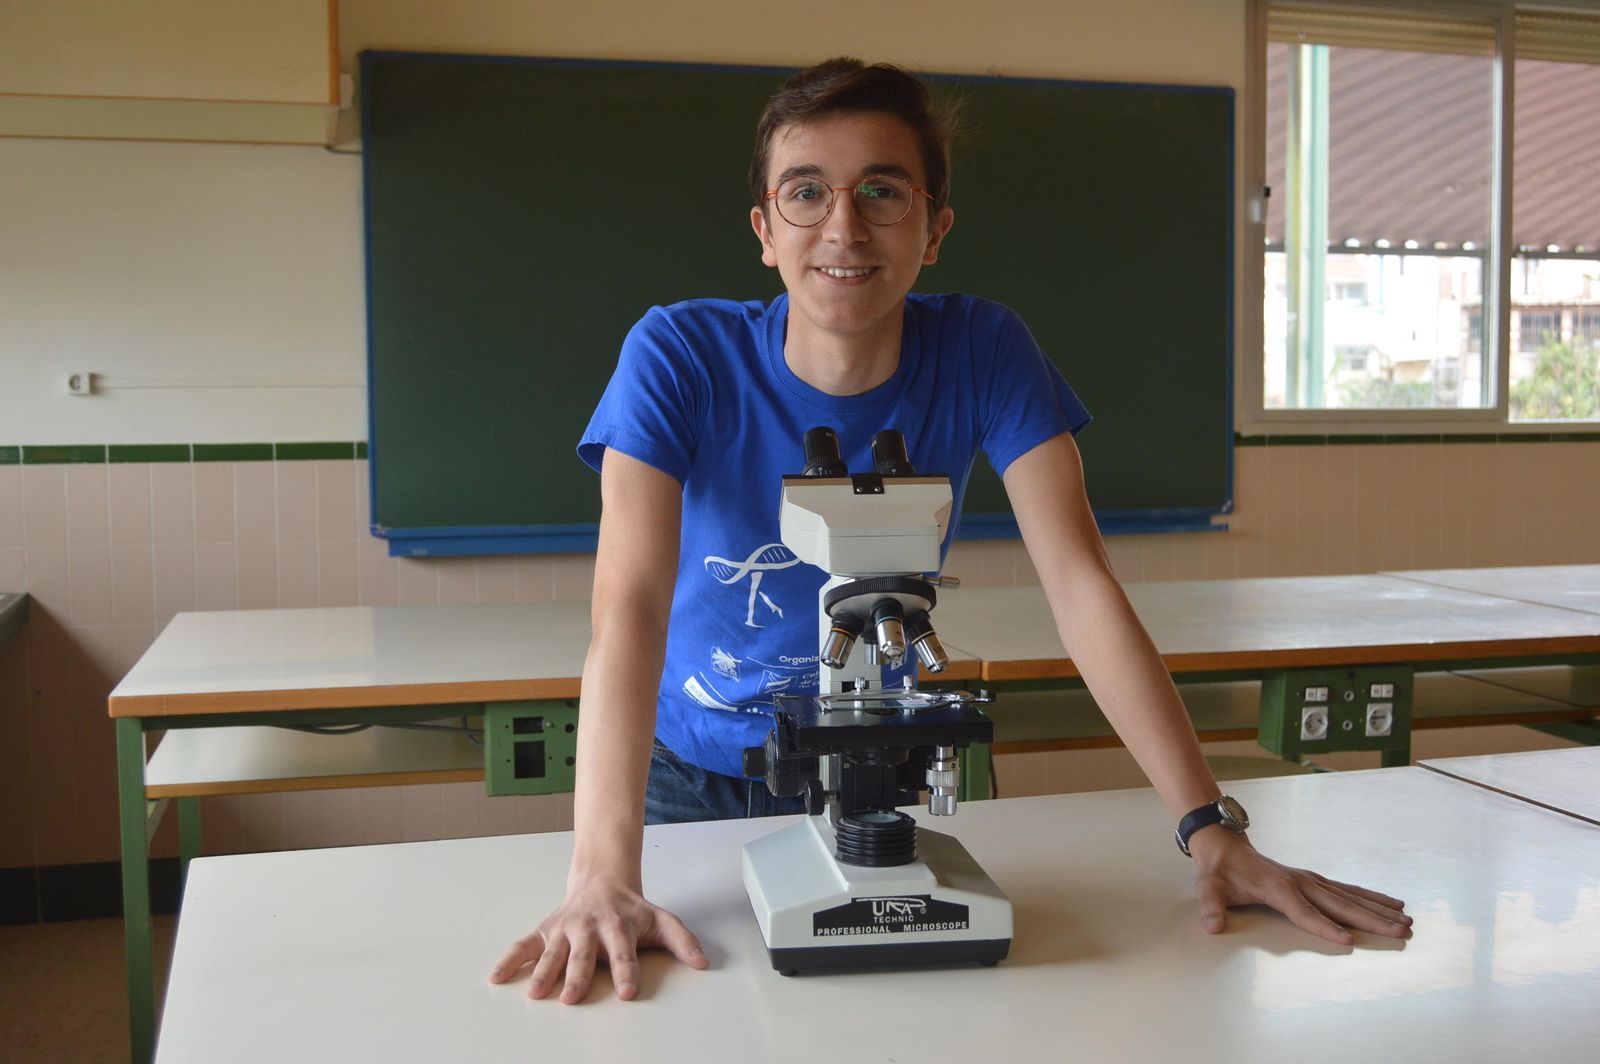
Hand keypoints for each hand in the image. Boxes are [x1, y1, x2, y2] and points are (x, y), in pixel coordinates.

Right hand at [488, 878, 707, 1002]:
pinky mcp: (545, 930)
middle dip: (578, 977)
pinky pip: (524, 946)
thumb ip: (681, 941)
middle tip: (572, 998)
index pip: (624, 952)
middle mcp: (589, 927)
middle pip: (583, 955)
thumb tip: (702, 962)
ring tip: (536, 993)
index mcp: (618, 926)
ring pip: (553, 952)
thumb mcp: (660, 919)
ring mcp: (565, 929)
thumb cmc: (631, 908)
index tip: (627, 992)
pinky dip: (509, 960)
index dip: (626, 972)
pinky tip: (497, 976)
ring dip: (544, 973)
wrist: (602, 878)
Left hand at [1188, 828, 1412, 944]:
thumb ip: (1211, 907)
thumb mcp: (1208, 889)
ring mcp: (1310, 880)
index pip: (1304, 912)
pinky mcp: (1315, 880)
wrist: (1225, 848)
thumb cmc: (1219, 873)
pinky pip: (1348, 890)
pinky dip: (1371, 897)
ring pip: (1350, 896)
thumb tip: (1211, 925)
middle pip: (1339, 904)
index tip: (1347, 941)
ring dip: (1379, 909)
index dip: (1323, 926)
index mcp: (1278, 888)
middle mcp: (1300, 883)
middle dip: (1371, 920)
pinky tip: (1392, 904)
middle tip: (1401, 932)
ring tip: (1407, 920)